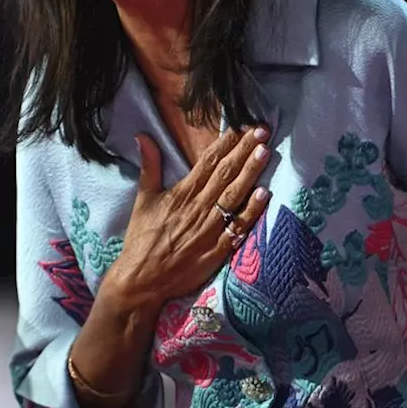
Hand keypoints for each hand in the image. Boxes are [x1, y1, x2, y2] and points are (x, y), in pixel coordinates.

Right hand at [100, 127, 272, 313]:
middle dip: (244, 151)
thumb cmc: (142, 239)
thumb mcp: (143, 199)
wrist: (142, 280)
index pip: (208, 163)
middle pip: (225, 174)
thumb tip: (144, 137)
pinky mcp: (218, 250)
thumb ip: (149, 166)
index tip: (241, 127)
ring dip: (251, 173)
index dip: (225, 143)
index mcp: (181, 194)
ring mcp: (210, 229)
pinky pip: (238, 227)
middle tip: (261, 131)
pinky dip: (251, 211)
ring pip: (234, 196)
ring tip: (265, 152)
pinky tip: (264, 194)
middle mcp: (198, 208)